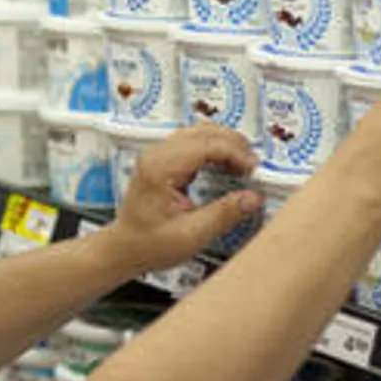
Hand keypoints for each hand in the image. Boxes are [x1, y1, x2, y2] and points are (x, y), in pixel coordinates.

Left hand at [103, 122, 261, 274]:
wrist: (125, 248)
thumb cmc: (151, 245)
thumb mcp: (192, 235)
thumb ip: (224, 214)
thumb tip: (255, 197)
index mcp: (160, 168)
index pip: (206, 144)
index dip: (235, 153)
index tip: (254, 170)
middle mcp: (157, 154)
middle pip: (204, 132)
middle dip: (234, 145)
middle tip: (253, 169)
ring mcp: (159, 154)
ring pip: (200, 133)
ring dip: (226, 145)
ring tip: (243, 168)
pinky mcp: (163, 159)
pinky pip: (194, 142)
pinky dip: (215, 149)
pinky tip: (227, 167)